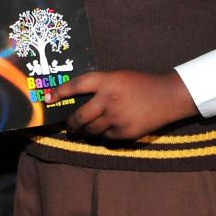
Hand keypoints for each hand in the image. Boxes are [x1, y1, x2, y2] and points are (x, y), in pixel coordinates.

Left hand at [45, 70, 197, 140]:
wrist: (167, 96)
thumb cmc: (140, 83)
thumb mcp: (117, 77)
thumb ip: (99, 86)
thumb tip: (77, 100)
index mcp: (106, 80)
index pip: (76, 86)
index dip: (60, 92)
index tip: (48, 99)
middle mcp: (108, 99)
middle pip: (79, 116)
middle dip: (71, 124)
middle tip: (68, 127)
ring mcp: (116, 118)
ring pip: (91, 130)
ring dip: (86, 131)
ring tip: (85, 130)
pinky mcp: (125, 133)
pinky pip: (106, 138)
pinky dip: (103, 136)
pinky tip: (107, 131)